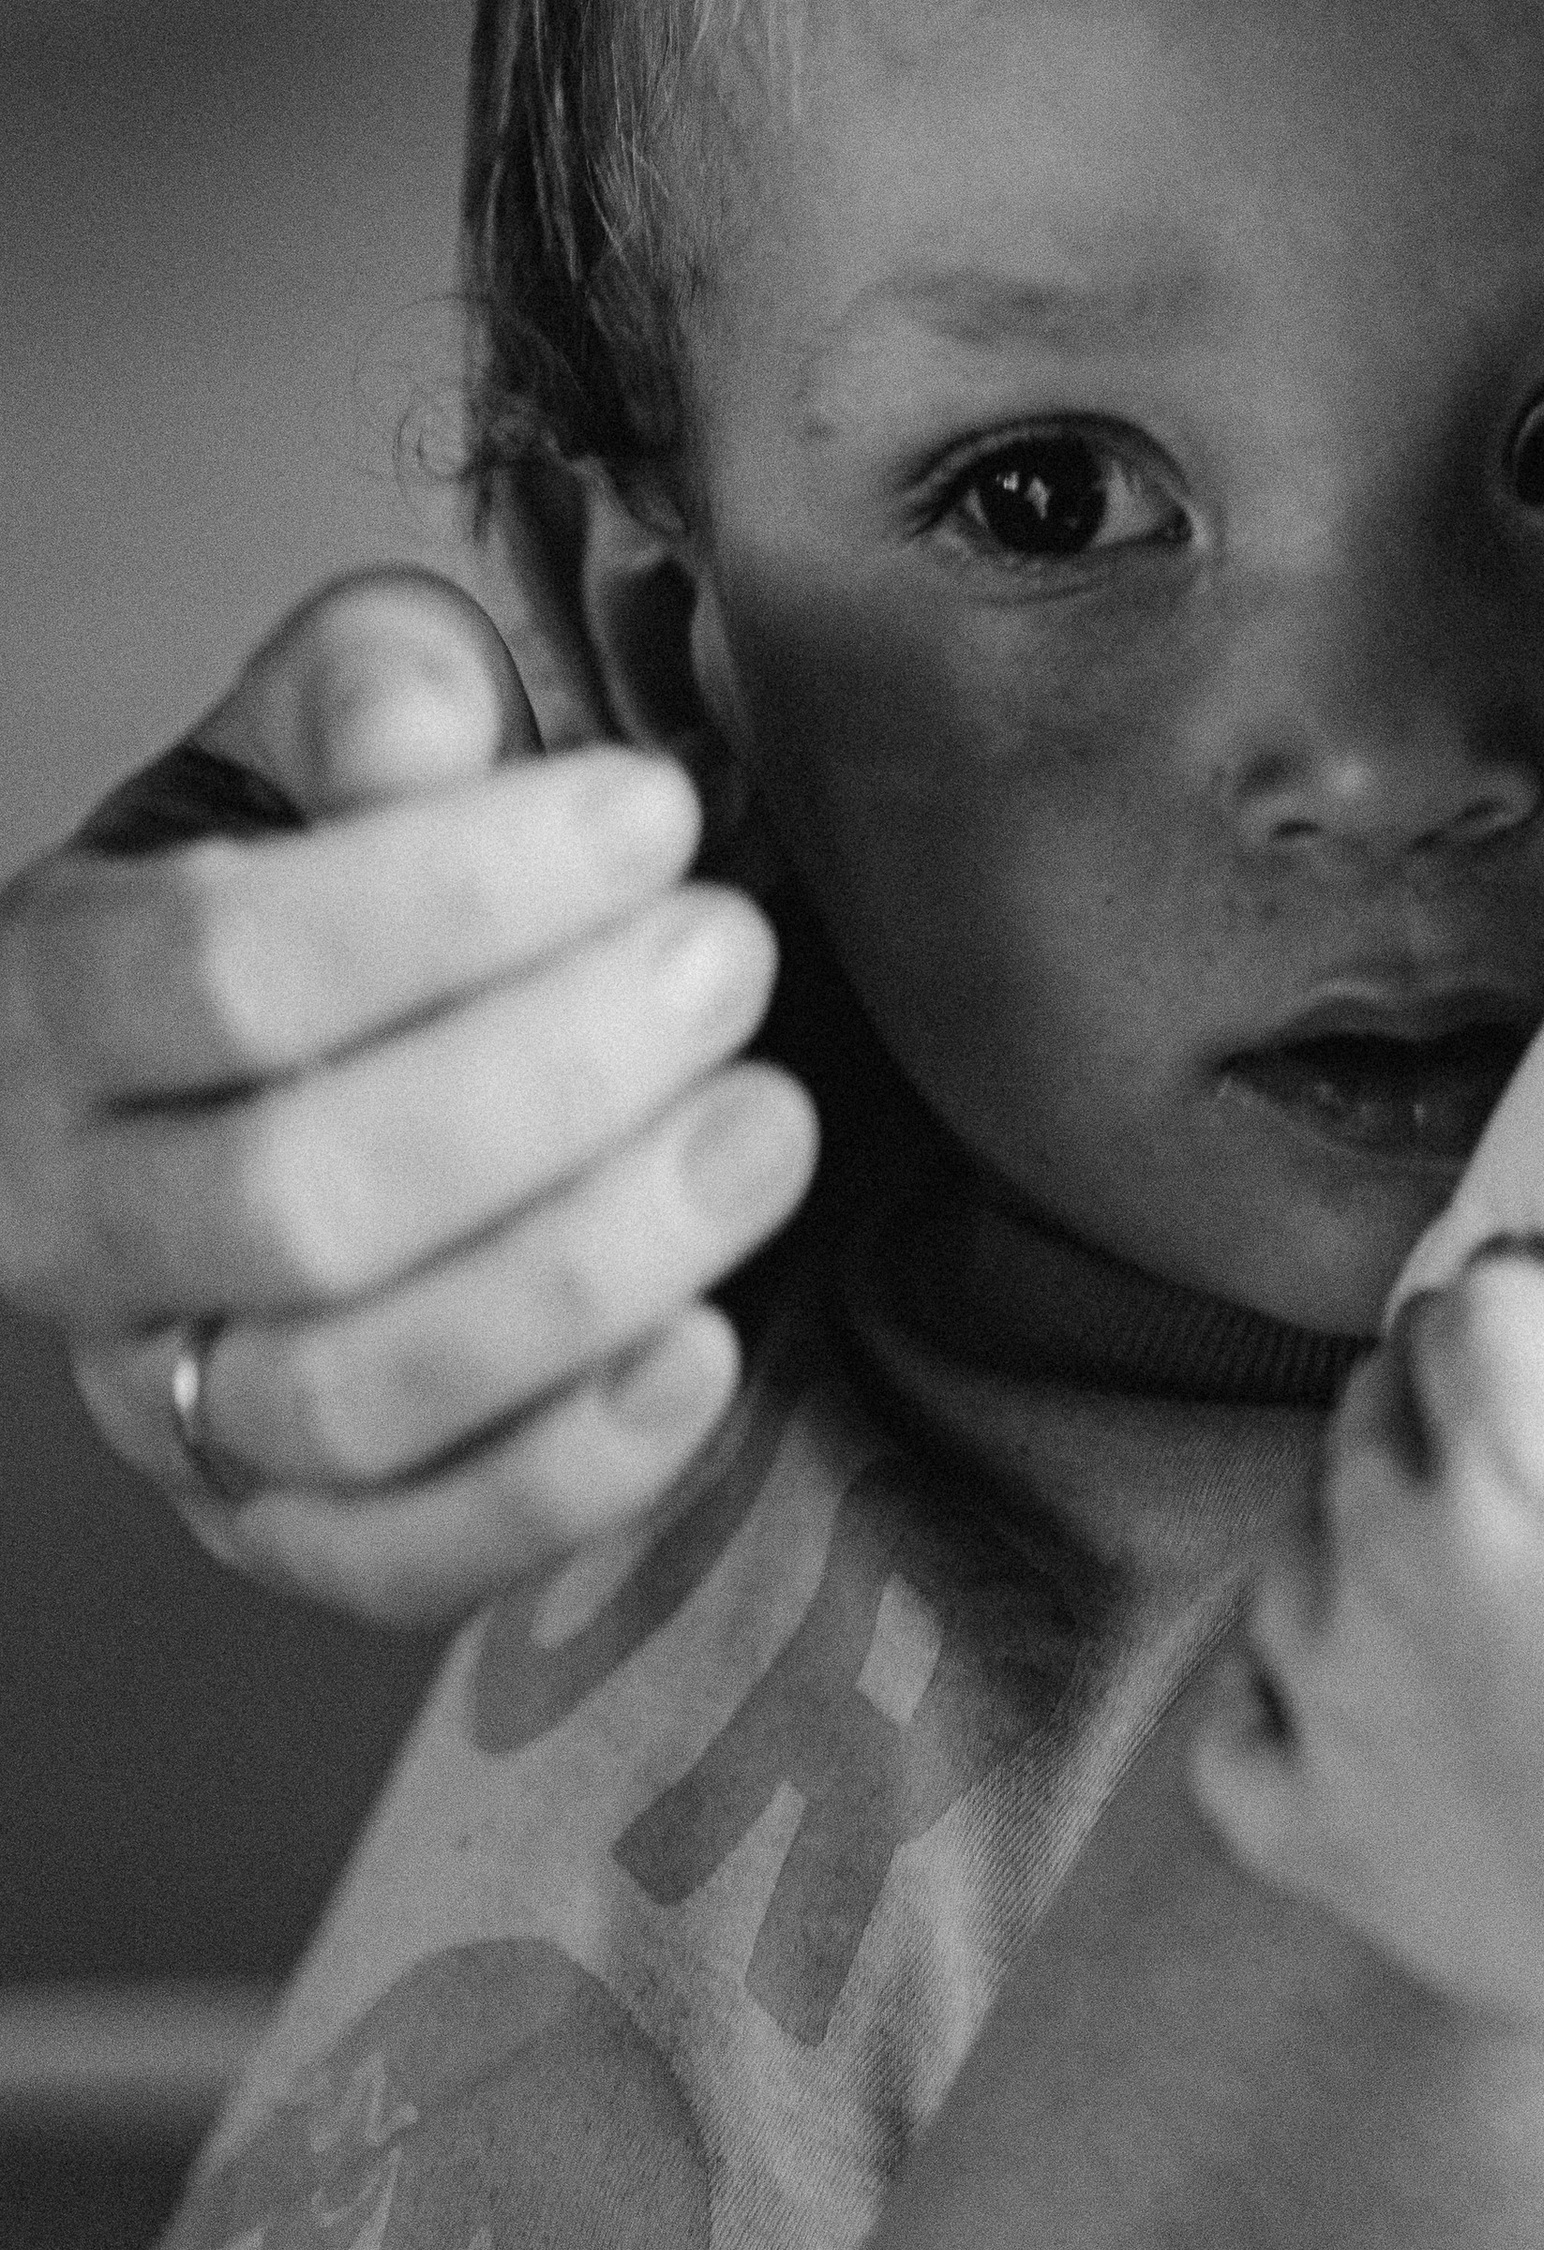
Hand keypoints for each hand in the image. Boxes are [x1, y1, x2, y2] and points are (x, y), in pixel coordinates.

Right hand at [0, 570, 816, 1622]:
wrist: (276, 1053)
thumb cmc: (323, 871)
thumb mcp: (316, 733)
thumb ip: (368, 690)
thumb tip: (425, 729)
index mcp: (53, 992)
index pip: (225, 966)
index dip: (456, 896)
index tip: (656, 813)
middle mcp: (70, 1219)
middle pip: (301, 1199)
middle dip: (554, 1080)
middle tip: (733, 958)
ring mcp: (162, 1396)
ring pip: (354, 1396)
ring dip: (588, 1268)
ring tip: (767, 1126)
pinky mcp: (275, 1527)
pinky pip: (401, 1558)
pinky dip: (564, 1476)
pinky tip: (707, 1347)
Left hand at [1193, 1256, 1543, 2073]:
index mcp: (1517, 1467)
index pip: (1477, 1308)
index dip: (1524, 1297)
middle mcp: (1389, 1555)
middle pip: (1372, 1405)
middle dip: (1433, 1390)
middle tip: (1510, 1422)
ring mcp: (1328, 1695)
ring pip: (1290, 1548)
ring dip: (1348, 1529)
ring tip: (1430, 1548)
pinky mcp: (1303, 1825)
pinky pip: (1232, 1735)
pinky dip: (1266, 1707)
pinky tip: (1324, 1697)